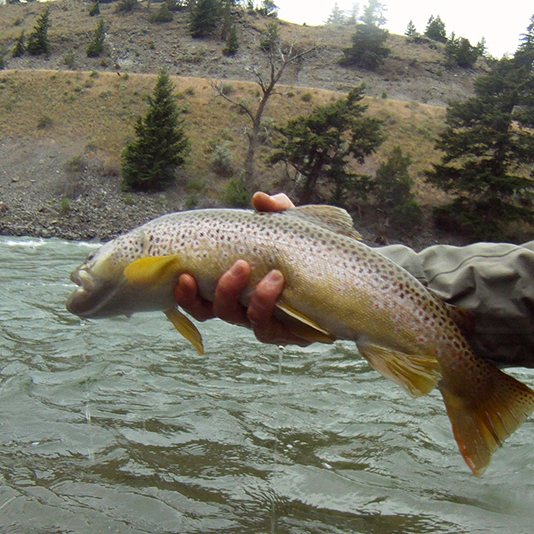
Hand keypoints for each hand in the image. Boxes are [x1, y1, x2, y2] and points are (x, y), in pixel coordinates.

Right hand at [174, 192, 312, 346]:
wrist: (348, 279)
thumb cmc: (310, 253)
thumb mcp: (292, 229)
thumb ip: (277, 212)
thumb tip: (261, 199)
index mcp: (234, 288)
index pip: (199, 299)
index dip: (186, 295)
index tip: (185, 276)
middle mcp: (243, 309)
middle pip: (213, 312)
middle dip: (221, 290)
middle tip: (241, 266)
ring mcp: (266, 323)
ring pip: (243, 321)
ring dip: (253, 299)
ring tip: (273, 275)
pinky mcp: (290, 334)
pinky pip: (271, 330)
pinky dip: (270, 305)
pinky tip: (280, 284)